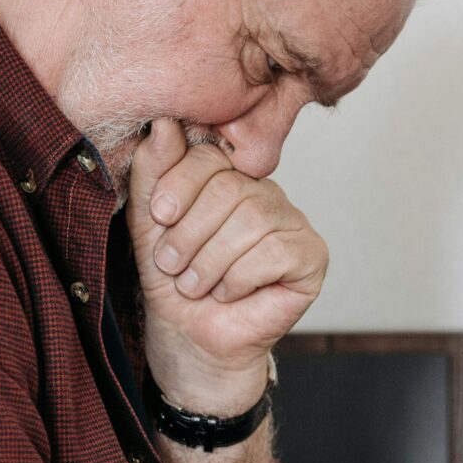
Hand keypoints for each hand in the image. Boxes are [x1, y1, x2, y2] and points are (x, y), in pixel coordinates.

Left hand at [124, 117, 327, 414]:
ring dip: (212, 260)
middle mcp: (265, 193)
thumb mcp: (150, 225)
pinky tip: (230, 293)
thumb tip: (162, 122)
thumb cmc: (175, 284)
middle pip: (230, 187)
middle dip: (192, 231)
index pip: (211, 156)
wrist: (192, 340)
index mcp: (228, 178)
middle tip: (174, 264)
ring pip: (252, 220)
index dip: (180, 184)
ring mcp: (293, 223)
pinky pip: (276, 251)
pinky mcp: (312, 257)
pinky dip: (241, 277)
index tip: (161, 218)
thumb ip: (154, 173)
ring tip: (197, 285)